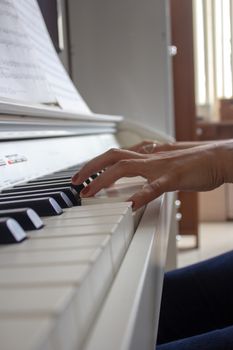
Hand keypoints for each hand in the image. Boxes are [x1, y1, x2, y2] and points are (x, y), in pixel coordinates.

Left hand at [72, 142, 232, 209]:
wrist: (219, 158)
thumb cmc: (197, 162)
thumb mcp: (169, 162)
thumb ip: (153, 169)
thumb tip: (141, 179)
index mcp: (150, 154)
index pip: (117, 154)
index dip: (97, 162)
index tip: (84, 174)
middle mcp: (151, 157)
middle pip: (112, 156)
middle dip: (90, 167)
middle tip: (76, 181)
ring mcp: (161, 166)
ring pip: (126, 167)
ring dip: (104, 179)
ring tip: (89, 192)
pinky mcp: (174, 177)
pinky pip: (154, 186)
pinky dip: (140, 195)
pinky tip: (130, 205)